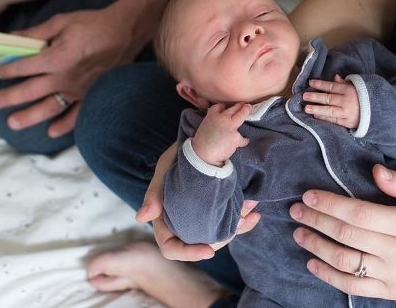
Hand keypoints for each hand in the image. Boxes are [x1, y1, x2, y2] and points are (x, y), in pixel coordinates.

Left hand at [0, 5, 142, 135]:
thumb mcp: (62, 21)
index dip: (8, 69)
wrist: (125, 32)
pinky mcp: (91, 95)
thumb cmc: (94, 24)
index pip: (25, 66)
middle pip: (31, 91)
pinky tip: (51, 132)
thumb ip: (36, 32)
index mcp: (57, 57)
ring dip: (29, 117)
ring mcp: (79, 90)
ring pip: (49, 108)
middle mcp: (65, 77)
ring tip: (12, 124)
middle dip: (9, 97)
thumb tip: (13, 37)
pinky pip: (77, 115)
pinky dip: (65, 125)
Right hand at [135, 143, 260, 259]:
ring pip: (218, 236)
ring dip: (237, 226)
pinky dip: (243, 220)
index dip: (188, 253)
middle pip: (200, 245)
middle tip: (238, 223)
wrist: (200, 141)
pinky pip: (230, 223)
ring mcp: (202, 218)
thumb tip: (141, 218)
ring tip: (250, 212)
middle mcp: (183, 223)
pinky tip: (254, 212)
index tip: (209, 251)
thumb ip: (154, 193)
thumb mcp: (164, 169)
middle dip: (222, 238)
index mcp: (165, 219)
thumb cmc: (177, 155)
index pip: (171, 248)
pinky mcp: (217, 211)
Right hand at [192, 102, 250, 165]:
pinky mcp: (236, 137)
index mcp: (211, 116)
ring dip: (245, 111)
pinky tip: (246, 140)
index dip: (224, 106)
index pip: (219, 107)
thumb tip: (218, 124)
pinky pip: (243, 138)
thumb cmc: (201, 143)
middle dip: (240, 105)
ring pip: (241, 115)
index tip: (226, 106)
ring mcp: (230, 127)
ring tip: (248, 108)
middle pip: (233, 109)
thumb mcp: (204, 127)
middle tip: (244, 104)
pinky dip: (244, 140)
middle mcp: (222, 118)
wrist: (203, 154)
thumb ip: (212, 122)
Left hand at [289, 164, 395, 300]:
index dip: (330, 204)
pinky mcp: (391, 291)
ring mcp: (393, 275)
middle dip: (316, 220)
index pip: (359, 214)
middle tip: (295, 210)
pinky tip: (313, 262)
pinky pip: (354, 285)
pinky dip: (329, 276)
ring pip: (345, 262)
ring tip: (299, 233)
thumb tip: (375, 172)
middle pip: (347, 235)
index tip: (308, 195)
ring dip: (317, 247)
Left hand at [303, 75, 359, 129]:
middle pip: (328, 98)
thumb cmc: (364, 98)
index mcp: (349, 90)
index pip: (332, 86)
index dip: (321, 84)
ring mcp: (346, 113)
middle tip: (304, 96)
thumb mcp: (356, 87)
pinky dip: (324, 118)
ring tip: (306, 108)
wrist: (378, 113)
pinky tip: (315, 115)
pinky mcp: (347, 122)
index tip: (311, 82)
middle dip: (315, 96)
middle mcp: (347, 101)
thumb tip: (335, 76)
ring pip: (329, 110)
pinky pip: (333, 120)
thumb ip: (344, 83)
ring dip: (317, 109)